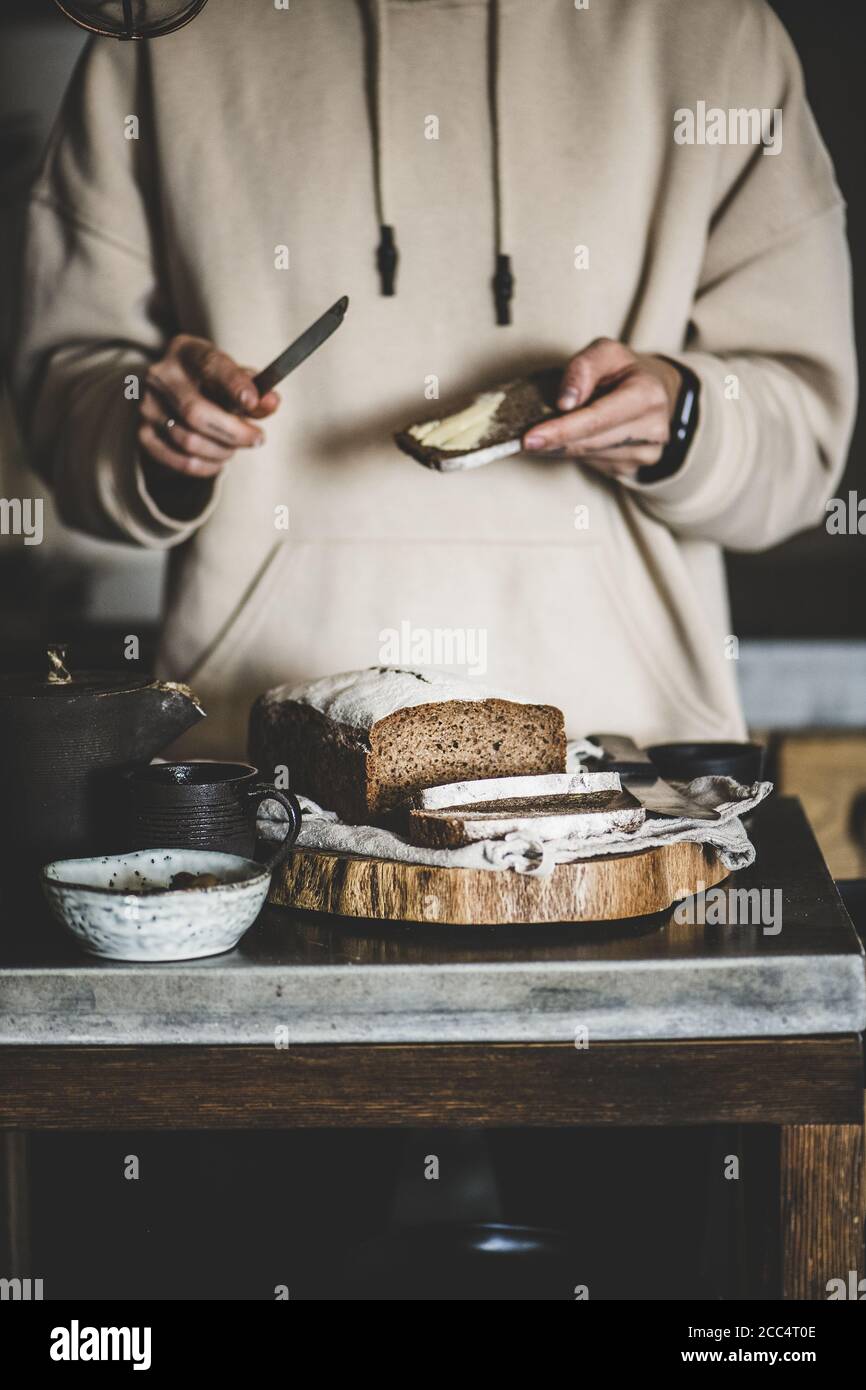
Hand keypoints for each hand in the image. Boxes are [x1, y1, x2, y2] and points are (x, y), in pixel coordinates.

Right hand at [140, 335, 280, 477]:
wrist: (171, 392)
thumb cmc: (211, 383)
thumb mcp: (233, 377)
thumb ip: (255, 389)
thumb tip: (271, 402)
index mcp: (185, 351)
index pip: (209, 364)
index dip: (233, 383)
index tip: (253, 401)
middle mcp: (160, 375)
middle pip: (196, 412)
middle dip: (234, 432)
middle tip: (259, 439)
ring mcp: (147, 405)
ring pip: (189, 441)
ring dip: (222, 450)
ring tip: (235, 447)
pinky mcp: (144, 433)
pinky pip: (180, 461)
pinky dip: (207, 466)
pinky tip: (219, 460)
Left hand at [523, 339, 681, 478]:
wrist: (655, 392)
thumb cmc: (625, 370)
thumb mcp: (606, 351)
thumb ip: (583, 368)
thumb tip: (564, 402)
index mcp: (648, 395)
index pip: (597, 418)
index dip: (561, 430)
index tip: (530, 438)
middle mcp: (653, 429)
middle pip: (588, 443)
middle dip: (552, 442)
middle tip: (521, 439)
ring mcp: (644, 453)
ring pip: (586, 456)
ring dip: (560, 447)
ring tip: (548, 430)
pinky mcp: (632, 468)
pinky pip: (591, 462)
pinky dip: (574, 451)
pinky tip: (572, 437)